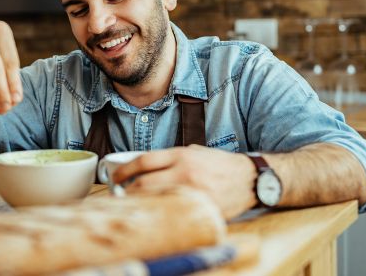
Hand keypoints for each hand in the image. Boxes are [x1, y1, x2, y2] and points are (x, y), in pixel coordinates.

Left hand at [112, 145, 257, 218]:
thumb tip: (144, 167)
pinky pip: (172, 212)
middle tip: (120, 194)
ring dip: (140, 203)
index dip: (124, 170)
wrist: (249, 179)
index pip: (143, 161)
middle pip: (144, 183)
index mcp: (181, 155)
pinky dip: (160, 213)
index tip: (116, 176)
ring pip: (155, 200)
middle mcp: (184, 173)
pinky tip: (154, 213)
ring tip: (133, 204)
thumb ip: (170, 158)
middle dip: (127, 190)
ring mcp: (192, 193)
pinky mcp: (199, 209)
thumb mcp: (194, 152)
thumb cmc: (220, 164)